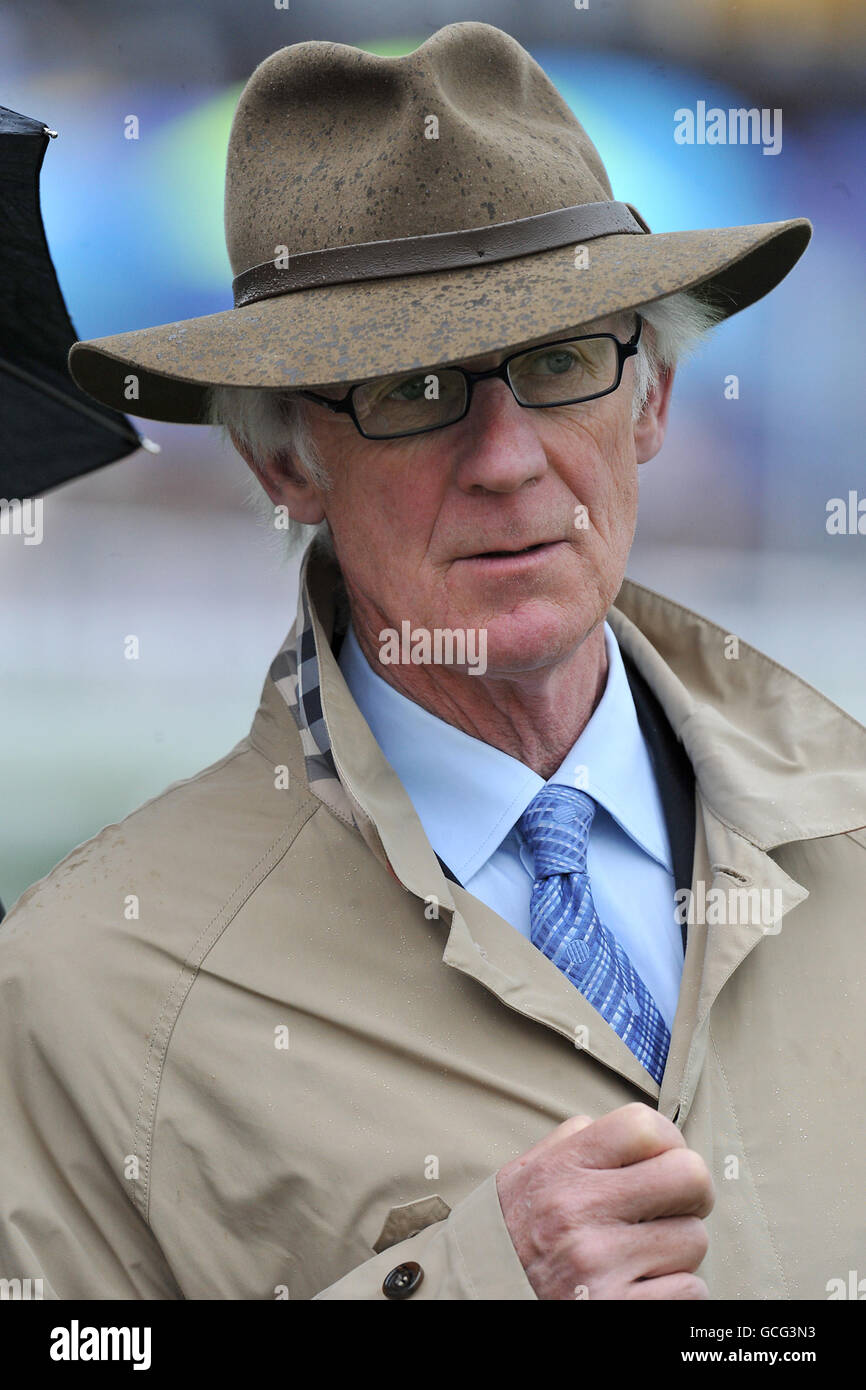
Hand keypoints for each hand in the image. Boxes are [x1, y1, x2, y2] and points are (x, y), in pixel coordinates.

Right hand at [496, 1101, 713, 1299]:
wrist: (478, 1296)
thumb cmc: (511, 1233)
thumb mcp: (526, 1173)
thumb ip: (574, 1142)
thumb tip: (634, 1130)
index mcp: (562, 1169)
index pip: (645, 1127)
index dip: (669, 1140)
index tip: (664, 1160)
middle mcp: (580, 1213)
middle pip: (690, 1176)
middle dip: (693, 1191)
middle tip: (676, 1204)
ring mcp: (601, 1266)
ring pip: (694, 1239)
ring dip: (677, 1249)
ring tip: (642, 1253)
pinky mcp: (618, 1310)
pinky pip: (691, 1291)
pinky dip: (675, 1289)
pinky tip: (641, 1285)